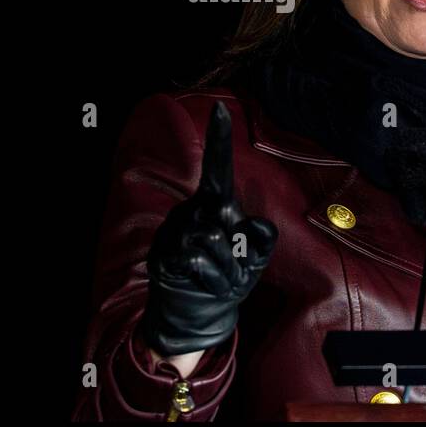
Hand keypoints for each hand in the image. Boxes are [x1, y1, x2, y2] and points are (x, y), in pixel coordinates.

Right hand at [139, 100, 277, 356]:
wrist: (195, 317)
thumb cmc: (228, 280)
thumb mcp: (254, 262)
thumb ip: (261, 241)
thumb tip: (254, 224)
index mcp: (213, 206)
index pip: (218, 169)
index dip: (219, 139)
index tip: (221, 108)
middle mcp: (191, 212)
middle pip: (226, 216)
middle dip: (240, 252)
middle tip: (235, 274)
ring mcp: (175, 232)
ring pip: (214, 240)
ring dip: (228, 271)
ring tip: (220, 283)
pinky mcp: (164, 254)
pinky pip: (199, 261)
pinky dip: (213, 281)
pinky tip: (206, 288)